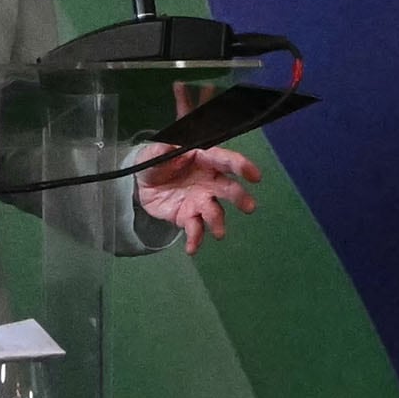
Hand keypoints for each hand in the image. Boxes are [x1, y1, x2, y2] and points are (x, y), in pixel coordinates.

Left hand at [134, 145, 259, 252]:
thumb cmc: (157, 161)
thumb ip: (160, 150)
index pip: (226, 161)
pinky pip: (195, 230)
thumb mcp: (153, 151)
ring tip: (219, 233)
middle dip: (239, 197)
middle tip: (249, 207)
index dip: (242, 167)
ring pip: (215, 212)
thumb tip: (166, 148)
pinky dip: (195, 240)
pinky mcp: (189, 218)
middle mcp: (209, 182)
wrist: (143, 184)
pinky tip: (191, 248)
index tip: (255, 176)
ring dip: (218, 222)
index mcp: (205, 160)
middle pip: (229, 189)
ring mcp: (201, 202)